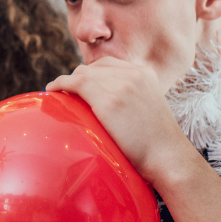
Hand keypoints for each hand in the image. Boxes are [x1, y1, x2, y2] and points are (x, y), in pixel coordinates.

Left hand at [46, 57, 192, 185]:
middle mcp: (133, 73)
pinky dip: (60, 84)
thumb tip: (107, 104)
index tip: (81, 85)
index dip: (92, 73)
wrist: (168, 157)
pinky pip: (76, 84)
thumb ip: (132, 97)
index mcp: (145, 73)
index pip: (110, 64)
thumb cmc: (157, 143)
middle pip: (94, 68)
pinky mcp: (108, 100)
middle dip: (78, 77)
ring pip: (82, 74)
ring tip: (58, 92)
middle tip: (67, 92)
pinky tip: (52, 90)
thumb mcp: (149, 107)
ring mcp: (120, 85)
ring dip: (67, 82)